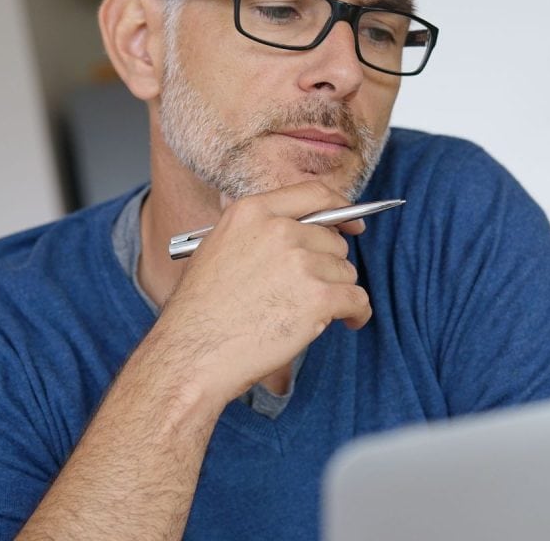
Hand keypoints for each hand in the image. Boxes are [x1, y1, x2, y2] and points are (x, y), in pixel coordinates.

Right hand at [153, 181, 370, 408]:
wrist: (192, 355)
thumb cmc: (201, 312)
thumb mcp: (219, 249)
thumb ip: (261, 232)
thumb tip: (307, 231)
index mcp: (252, 212)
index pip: (314, 194)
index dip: (342, 210)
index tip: (354, 225)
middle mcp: (278, 230)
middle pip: (333, 242)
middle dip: (328, 269)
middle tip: (306, 295)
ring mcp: (300, 262)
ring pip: (346, 273)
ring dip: (336, 294)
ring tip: (307, 315)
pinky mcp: (318, 297)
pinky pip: (357, 299)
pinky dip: (357, 314)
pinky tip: (348, 323)